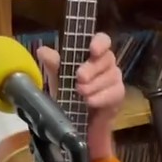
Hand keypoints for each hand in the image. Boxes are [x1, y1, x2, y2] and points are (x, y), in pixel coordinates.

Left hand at [35, 32, 124, 158]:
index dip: (100, 42)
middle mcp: (106, 63)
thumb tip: (42, 51)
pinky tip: (90, 102)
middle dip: (92, 68)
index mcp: (92, 54)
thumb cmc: (68, 93)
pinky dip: (101, 97)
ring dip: (95, 85)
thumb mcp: (57, 79)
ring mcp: (114, 78)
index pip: (103, 40)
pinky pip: (115, 93)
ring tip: (80, 93)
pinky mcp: (118, 95)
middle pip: (107, 58)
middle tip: (79, 78)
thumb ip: (53, 65)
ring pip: (111, 76)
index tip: (92, 50)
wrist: (76, 120)